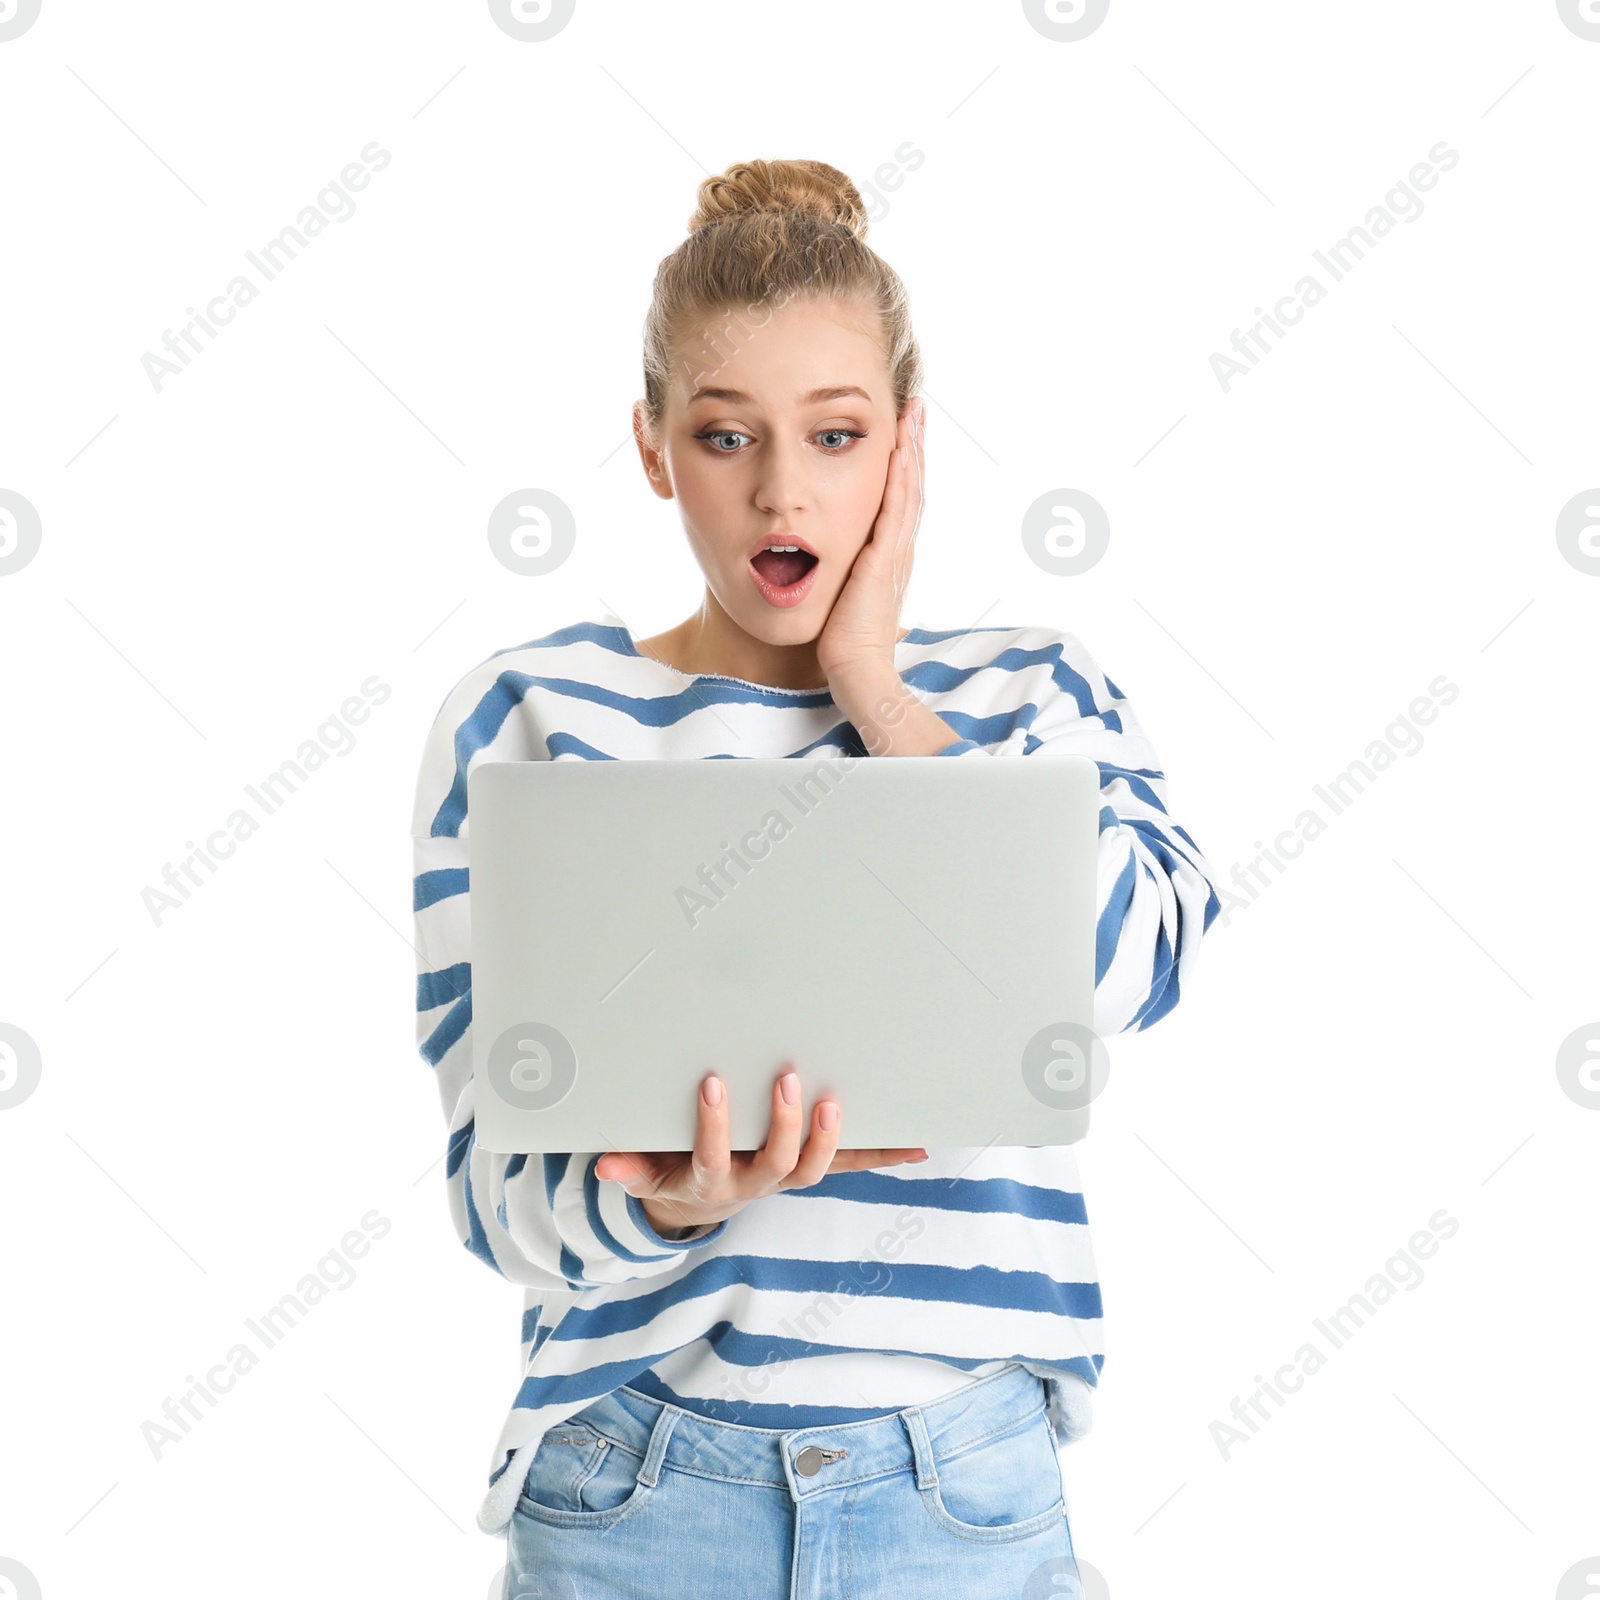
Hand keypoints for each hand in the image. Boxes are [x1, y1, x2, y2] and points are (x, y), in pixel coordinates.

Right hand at [594, 1067, 928, 1236]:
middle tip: (787, 1079)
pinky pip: (850, 1165)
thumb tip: (603, 1166)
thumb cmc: (672, 1171)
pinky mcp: (810, 1168)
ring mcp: (785, 1177)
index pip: (711, 1154)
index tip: (712, 1083)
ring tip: (837, 1104)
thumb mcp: (647, 1171)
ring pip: (814, 1169)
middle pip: (776, 1163)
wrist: (698, 1205)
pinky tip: (918, 1146)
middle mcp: (753, 1183)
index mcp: (711, 1178)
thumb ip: (630, 1167)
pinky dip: (883, 1155)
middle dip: (784, 1125)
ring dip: (832, 1140)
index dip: (713, 1125)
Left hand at [814, 398, 925, 684]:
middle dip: (913, 445)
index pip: (900, 500)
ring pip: (909, 489)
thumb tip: (827, 566)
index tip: (903, 433)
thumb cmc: (844, 642)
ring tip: (913, 414)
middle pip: (911, 486)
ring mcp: (895, 553)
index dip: (903, 466)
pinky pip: (896, 508)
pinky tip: (899, 449)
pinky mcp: (884, 559)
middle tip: (916, 408)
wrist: (856, 668)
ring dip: (911, 449)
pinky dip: (900, 477)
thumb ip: (845, 576)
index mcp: (889, 557)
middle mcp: (898, 550)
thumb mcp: (844, 597)